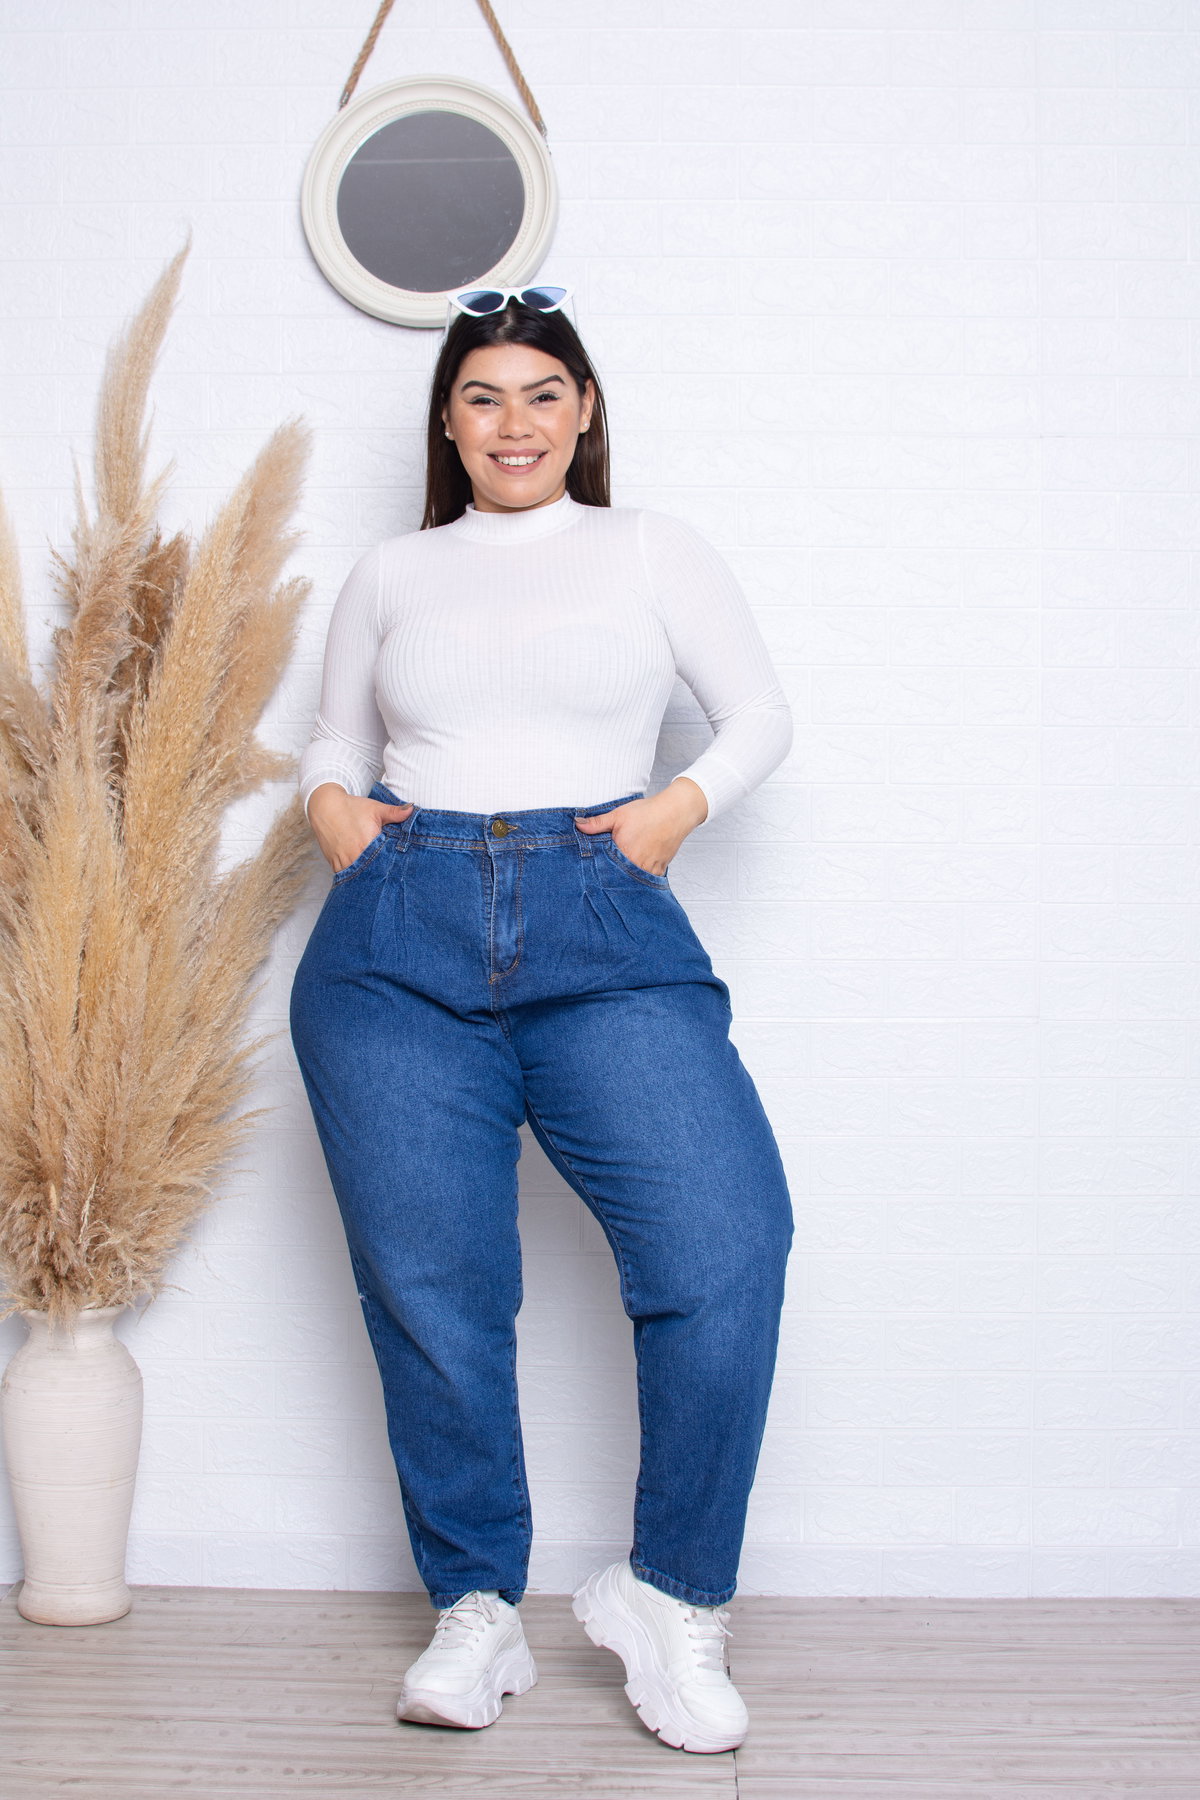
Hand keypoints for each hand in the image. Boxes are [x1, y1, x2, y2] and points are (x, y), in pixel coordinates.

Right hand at [307, 783, 413, 872]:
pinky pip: (348, 877)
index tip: (400, 867)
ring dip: (369, 876)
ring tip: (379, 877)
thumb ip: (395, 812)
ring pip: (360, 877)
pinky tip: (365, 876)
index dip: (394, 866)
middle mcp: (355, 856)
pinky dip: (356, 877)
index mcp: (368, 843)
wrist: (325, 807)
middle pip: (374, 872)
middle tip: (392, 876)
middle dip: (382, 874)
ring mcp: (344, 862)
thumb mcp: (375, 808)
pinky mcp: (335, 865)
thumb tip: (413, 809)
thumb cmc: (352, 808)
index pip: (386, 862)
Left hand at [574, 777, 707, 875]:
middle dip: (610, 876)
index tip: (589, 872)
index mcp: (622, 853)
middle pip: (617, 877)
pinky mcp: (659, 871)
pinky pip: (645, 880)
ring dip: (624, 878)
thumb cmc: (648, 812)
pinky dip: (638, 878)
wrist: (676, 812)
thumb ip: (597, 823)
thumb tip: (577, 824)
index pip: (603, 869)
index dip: (596, 870)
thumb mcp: (618, 815)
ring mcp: (649, 870)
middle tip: (600, 878)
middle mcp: (636, 865)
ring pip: (631, 881)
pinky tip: (632, 874)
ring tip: (617, 874)